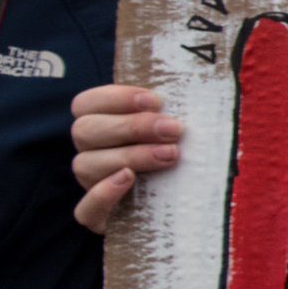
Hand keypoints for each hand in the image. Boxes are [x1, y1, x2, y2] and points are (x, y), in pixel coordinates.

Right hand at [69, 85, 183, 233]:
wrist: (197, 206)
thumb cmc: (193, 153)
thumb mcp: (185, 127)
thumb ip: (180, 104)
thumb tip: (202, 71)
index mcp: (104, 124)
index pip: (86, 104)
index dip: (115, 98)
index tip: (155, 100)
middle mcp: (92, 152)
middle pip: (86, 131)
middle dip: (132, 127)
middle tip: (174, 130)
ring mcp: (92, 185)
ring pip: (86, 165)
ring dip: (130, 155)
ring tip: (171, 155)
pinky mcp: (100, 217)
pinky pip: (85, 209)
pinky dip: (103, 194)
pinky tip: (128, 180)